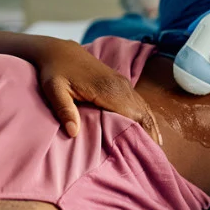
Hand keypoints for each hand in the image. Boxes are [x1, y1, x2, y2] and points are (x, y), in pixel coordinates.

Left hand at [33, 38, 161, 144]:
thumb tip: (73, 132)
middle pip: (143, 114)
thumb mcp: (53, 90)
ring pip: (144, 108)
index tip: (145, 153)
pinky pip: (140, 103)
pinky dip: (145, 118)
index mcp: (107, 89)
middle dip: (151, 134)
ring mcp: (123, 84)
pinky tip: (149, 131)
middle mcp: (120, 86)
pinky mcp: (122, 84)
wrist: (60, 51)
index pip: (132, 115)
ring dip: (151, 127)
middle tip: (154, 157)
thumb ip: (64, 109)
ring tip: (156, 149)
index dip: (141, 134)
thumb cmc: (55, 72)